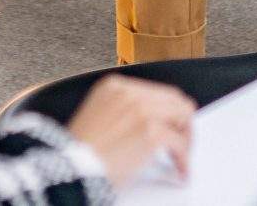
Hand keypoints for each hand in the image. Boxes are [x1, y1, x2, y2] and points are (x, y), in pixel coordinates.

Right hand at [65, 75, 195, 187]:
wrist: (71, 169)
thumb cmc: (79, 153)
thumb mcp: (97, 119)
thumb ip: (122, 112)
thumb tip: (149, 123)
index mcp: (115, 87)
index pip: (156, 91)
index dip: (168, 111)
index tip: (172, 125)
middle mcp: (130, 93)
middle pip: (174, 99)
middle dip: (181, 122)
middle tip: (182, 141)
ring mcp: (142, 110)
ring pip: (183, 116)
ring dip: (186, 139)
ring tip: (182, 156)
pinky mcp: (151, 132)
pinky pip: (180, 144)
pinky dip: (183, 160)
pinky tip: (180, 170)